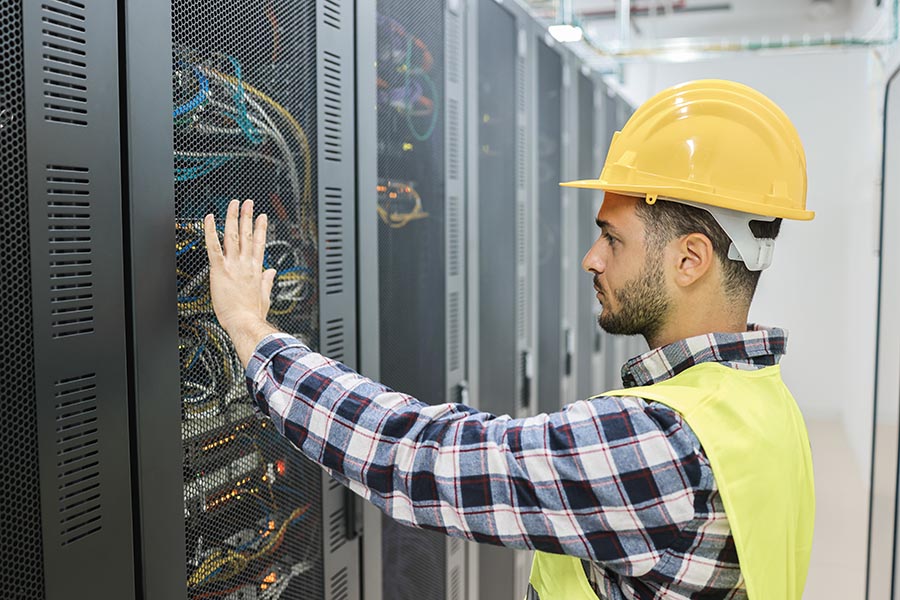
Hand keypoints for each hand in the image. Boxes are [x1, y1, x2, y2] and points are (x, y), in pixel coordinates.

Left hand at [205, 199, 279, 365]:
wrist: (245, 323)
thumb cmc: (253, 314)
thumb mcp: (265, 296)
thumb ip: (267, 281)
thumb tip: (271, 273)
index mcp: (256, 270)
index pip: (259, 244)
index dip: (261, 228)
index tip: (263, 217)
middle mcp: (246, 264)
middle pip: (247, 235)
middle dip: (248, 216)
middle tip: (248, 203)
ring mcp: (233, 265)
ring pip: (233, 236)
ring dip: (233, 217)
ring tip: (234, 204)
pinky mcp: (220, 270)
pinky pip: (213, 247)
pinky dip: (211, 231)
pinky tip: (209, 219)